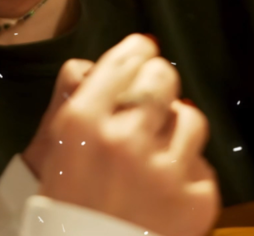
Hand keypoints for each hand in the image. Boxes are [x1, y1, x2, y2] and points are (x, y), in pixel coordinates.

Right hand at [22, 34, 219, 235]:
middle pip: (163, 77)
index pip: (127, 59)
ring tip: (159, 148)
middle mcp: (126, 140)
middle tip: (150, 100)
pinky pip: (202, 164)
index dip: (138, 51)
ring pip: (191, 116)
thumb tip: (102, 64)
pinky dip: (186, 172)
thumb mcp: (51, 143)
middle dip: (157, 84)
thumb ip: (73, 94)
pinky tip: (164, 186)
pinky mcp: (196, 199)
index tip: (141, 53)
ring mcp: (165, 171)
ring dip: (176, 127)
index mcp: (84, 121)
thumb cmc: (61, 202)